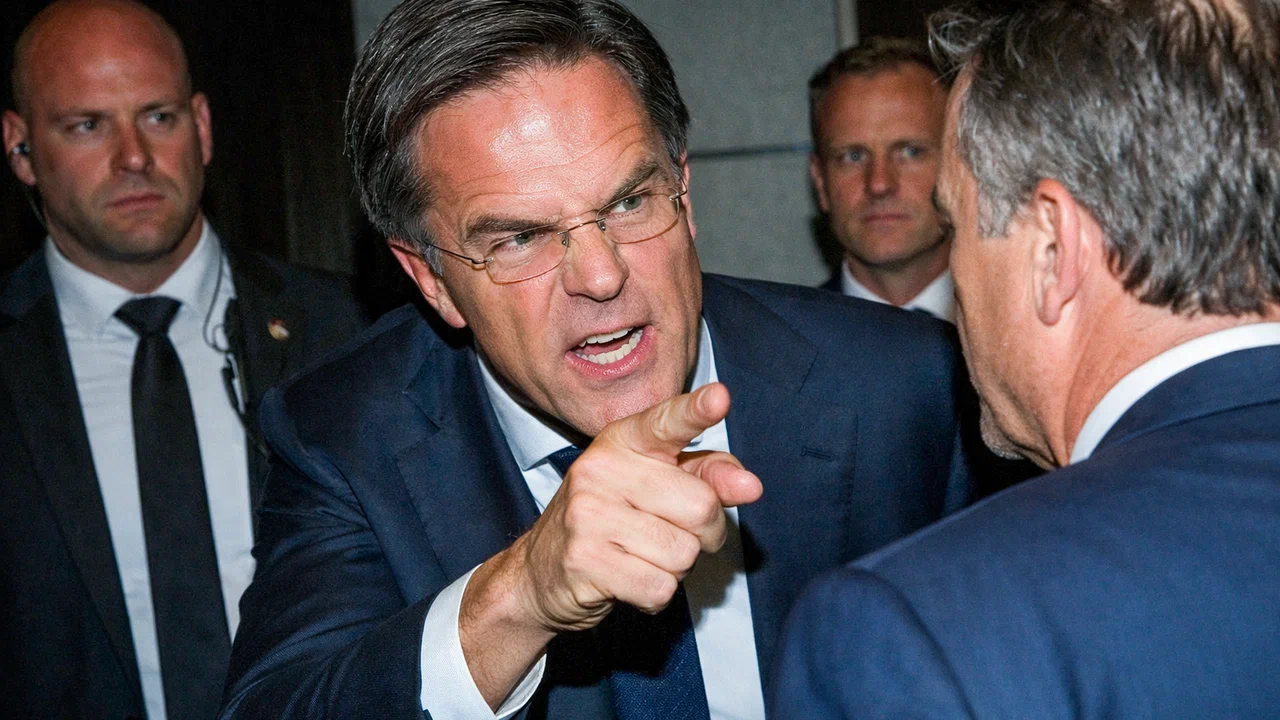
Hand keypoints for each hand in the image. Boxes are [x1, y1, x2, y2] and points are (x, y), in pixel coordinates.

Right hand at [518, 381, 762, 630]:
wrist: (539, 571)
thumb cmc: (614, 521)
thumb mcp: (658, 486)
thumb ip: (707, 476)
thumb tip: (751, 485)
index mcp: (623, 441)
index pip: (666, 422)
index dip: (695, 412)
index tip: (721, 397)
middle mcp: (601, 469)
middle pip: (701, 506)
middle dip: (703, 534)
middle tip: (672, 535)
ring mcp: (588, 514)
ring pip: (684, 553)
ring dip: (676, 567)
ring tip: (640, 556)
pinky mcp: (584, 560)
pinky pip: (660, 587)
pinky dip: (655, 594)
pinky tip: (628, 580)